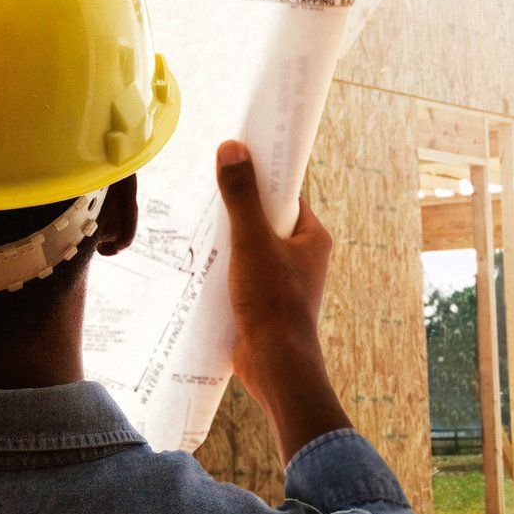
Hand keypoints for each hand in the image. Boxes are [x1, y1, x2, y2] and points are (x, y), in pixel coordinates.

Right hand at [215, 140, 349, 463]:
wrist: (275, 366)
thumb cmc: (272, 302)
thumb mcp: (251, 241)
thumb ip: (241, 195)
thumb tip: (232, 147)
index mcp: (313, 238)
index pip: (286, 196)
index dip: (261, 181)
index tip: (233, 169)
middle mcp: (304, 257)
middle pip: (266, 221)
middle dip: (238, 212)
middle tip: (209, 202)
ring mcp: (285, 281)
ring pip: (253, 248)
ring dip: (229, 242)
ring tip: (201, 233)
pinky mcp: (266, 302)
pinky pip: (245, 273)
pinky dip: (226, 267)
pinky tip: (202, 266)